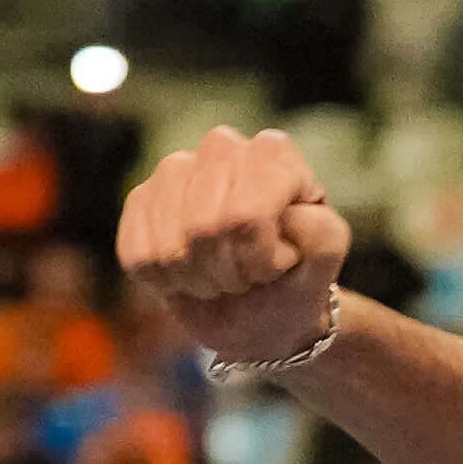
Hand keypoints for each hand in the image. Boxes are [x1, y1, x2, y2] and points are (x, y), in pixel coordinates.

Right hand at [114, 125, 350, 361]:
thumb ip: (322, 236)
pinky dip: (167, 283)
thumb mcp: (323, 266)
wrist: (258, 316)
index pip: (247, 212)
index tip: (274, 270)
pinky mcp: (140, 199)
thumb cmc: (292, 285)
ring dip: (198, 280)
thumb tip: (287, 213)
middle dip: (229, 273)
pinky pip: (139, 254)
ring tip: (220, 278)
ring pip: (169, 245)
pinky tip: (188, 277)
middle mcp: (222, 147)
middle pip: (204, 227)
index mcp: (273, 153)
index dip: (259, 259)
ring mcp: (175, 169)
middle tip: (246, 278)